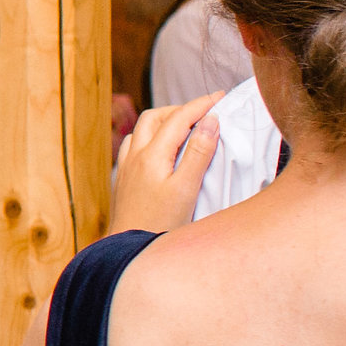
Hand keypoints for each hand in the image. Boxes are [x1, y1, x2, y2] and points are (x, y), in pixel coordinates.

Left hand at [108, 93, 226, 234]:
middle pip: (155, 117)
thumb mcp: (186, 189)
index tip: (221, 96)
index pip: (179, 118)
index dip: (201, 104)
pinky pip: (134, 146)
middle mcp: (135, 156)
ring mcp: (126, 167)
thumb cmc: (159, 224)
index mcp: (152, 155)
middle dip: (180, 109)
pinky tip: (162, 149)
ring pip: (142, 130)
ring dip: (164, 121)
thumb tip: (210, 121)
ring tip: (187, 127)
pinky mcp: (124, 180)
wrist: (127, 250)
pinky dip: (151, 137)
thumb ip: (198, 154)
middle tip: (205, 111)